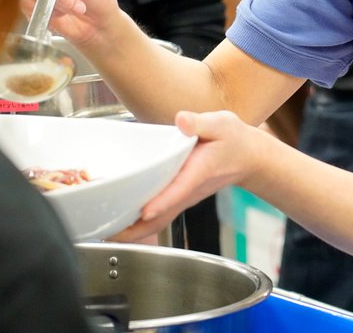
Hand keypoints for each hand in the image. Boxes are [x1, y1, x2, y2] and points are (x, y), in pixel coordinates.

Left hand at [110, 110, 266, 242]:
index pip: (179, 189)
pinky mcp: (179, 198)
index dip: (162, 201)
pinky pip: (158, 216)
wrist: (248, 158)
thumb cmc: (233, 141)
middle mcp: (189, 189)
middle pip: (162, 215)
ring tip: (104, 233)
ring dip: (133, 230)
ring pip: (158, 221)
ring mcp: (184, 197)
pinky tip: (120, 222)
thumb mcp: (222, 124)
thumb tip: (182, 120)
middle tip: (106, 232)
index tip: (145, 211)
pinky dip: (138, 224)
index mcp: (199, 170)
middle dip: (135, 228)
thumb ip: (201, 122)